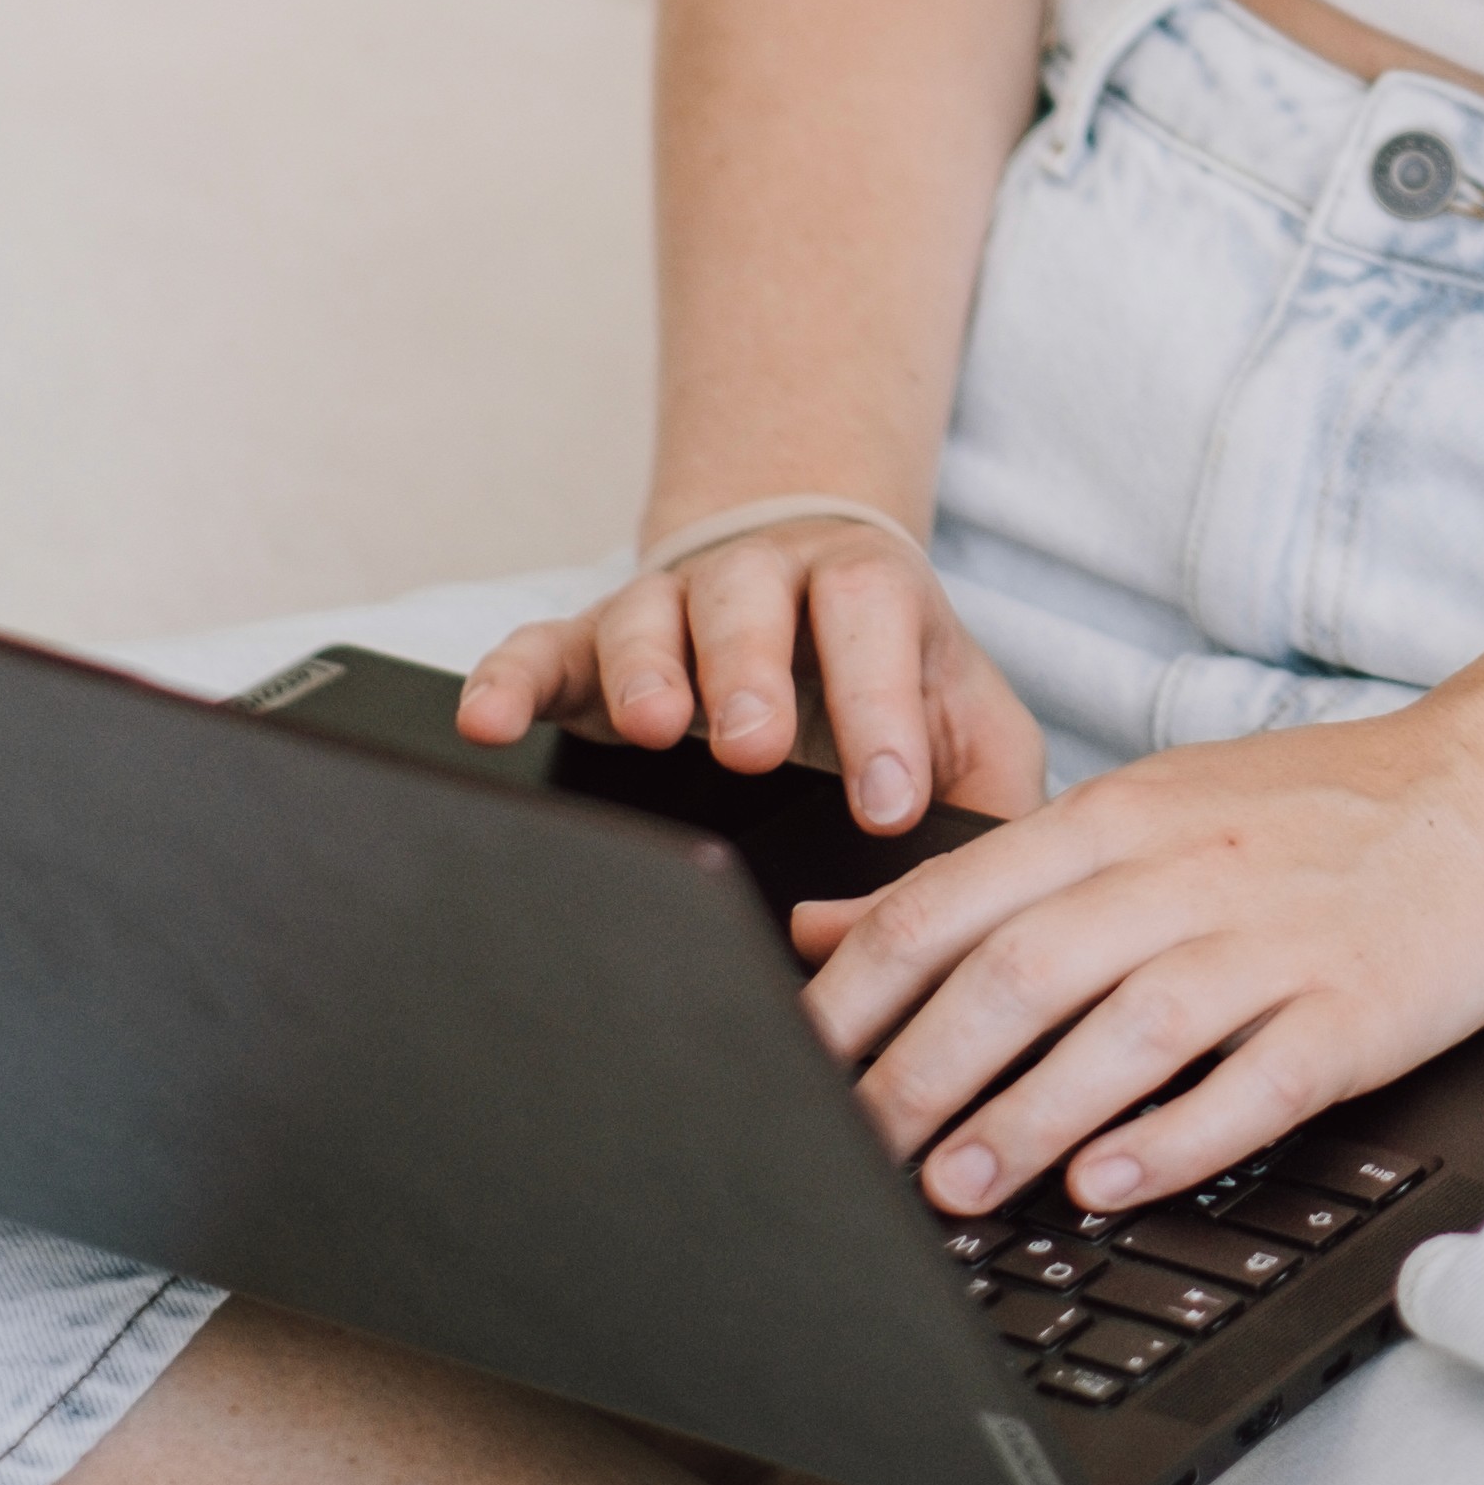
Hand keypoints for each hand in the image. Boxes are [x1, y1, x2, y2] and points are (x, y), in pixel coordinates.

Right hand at [455, 515, 1048, 840]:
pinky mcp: (586, 647)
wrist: (820, 589)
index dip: (880, 708)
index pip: (874, 621)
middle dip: (753, 675)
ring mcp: (668, 608)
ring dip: (646, 670)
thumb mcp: (972, 726)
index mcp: (868, 594)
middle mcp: (763, 583)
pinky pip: (538, 649)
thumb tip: (987, 901)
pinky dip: (507, 680)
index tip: (888, 802)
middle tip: (757, 749)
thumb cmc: (903, 685)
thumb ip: (995, 795)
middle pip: (752, 603)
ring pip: (648, 617)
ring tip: (653, 729)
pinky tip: (488, 723)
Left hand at [786, 698, 1483, 1216]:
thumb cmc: (1306, 813)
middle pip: (1018, 972)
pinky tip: (1108, 1185)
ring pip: (1122, 1030)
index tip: (783, 1070)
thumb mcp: (1136, 809)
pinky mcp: (1353, 1009)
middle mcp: (1183, 871)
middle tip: (848, 1155)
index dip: (855, 997)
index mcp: (1117, 819)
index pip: (950, 903)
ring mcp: (1272, 940)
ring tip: (951, 1189)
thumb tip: (821, 930)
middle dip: (917, 1075)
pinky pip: (1251, 1080)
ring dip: (1026, 1117)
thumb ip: (983, 876)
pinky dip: (1172, 1136)